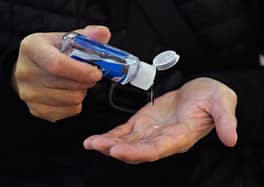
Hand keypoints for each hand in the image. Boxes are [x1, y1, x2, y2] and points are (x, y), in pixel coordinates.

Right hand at [13, 25, 110, 121]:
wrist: (32, 69)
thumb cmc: (52, 52)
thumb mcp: (66, 39)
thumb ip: (87, 36)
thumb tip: (104, 33)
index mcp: (32, 48)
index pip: (58, 64)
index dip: (82, 71)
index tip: (97, 73)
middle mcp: (25, 72)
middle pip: (68, 85)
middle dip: (87, 81)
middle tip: (89, 75)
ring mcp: (29, 94)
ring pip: (72, 99)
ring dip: (82, 91)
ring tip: (77, 82)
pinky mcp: (37, 110)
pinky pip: (70, 111)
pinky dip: (76, 103)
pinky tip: (70, 92)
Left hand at [84, 78, 237, 163]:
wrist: (200, 91)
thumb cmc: (211, 97)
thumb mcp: (222, 102)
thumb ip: (225, 120)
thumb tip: (231, 139)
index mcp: (180, 136)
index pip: (157, 148)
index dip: (138, 151)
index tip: (118, 150)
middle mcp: (163, 139)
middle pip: (137, 149)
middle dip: (116, 149)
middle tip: (96, 145)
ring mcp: (151, 131)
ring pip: (128, 142)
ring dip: (108, 143)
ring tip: (90, 143)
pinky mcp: (143, 122)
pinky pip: (125, 131)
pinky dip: (111, 135)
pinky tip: (97, 137)